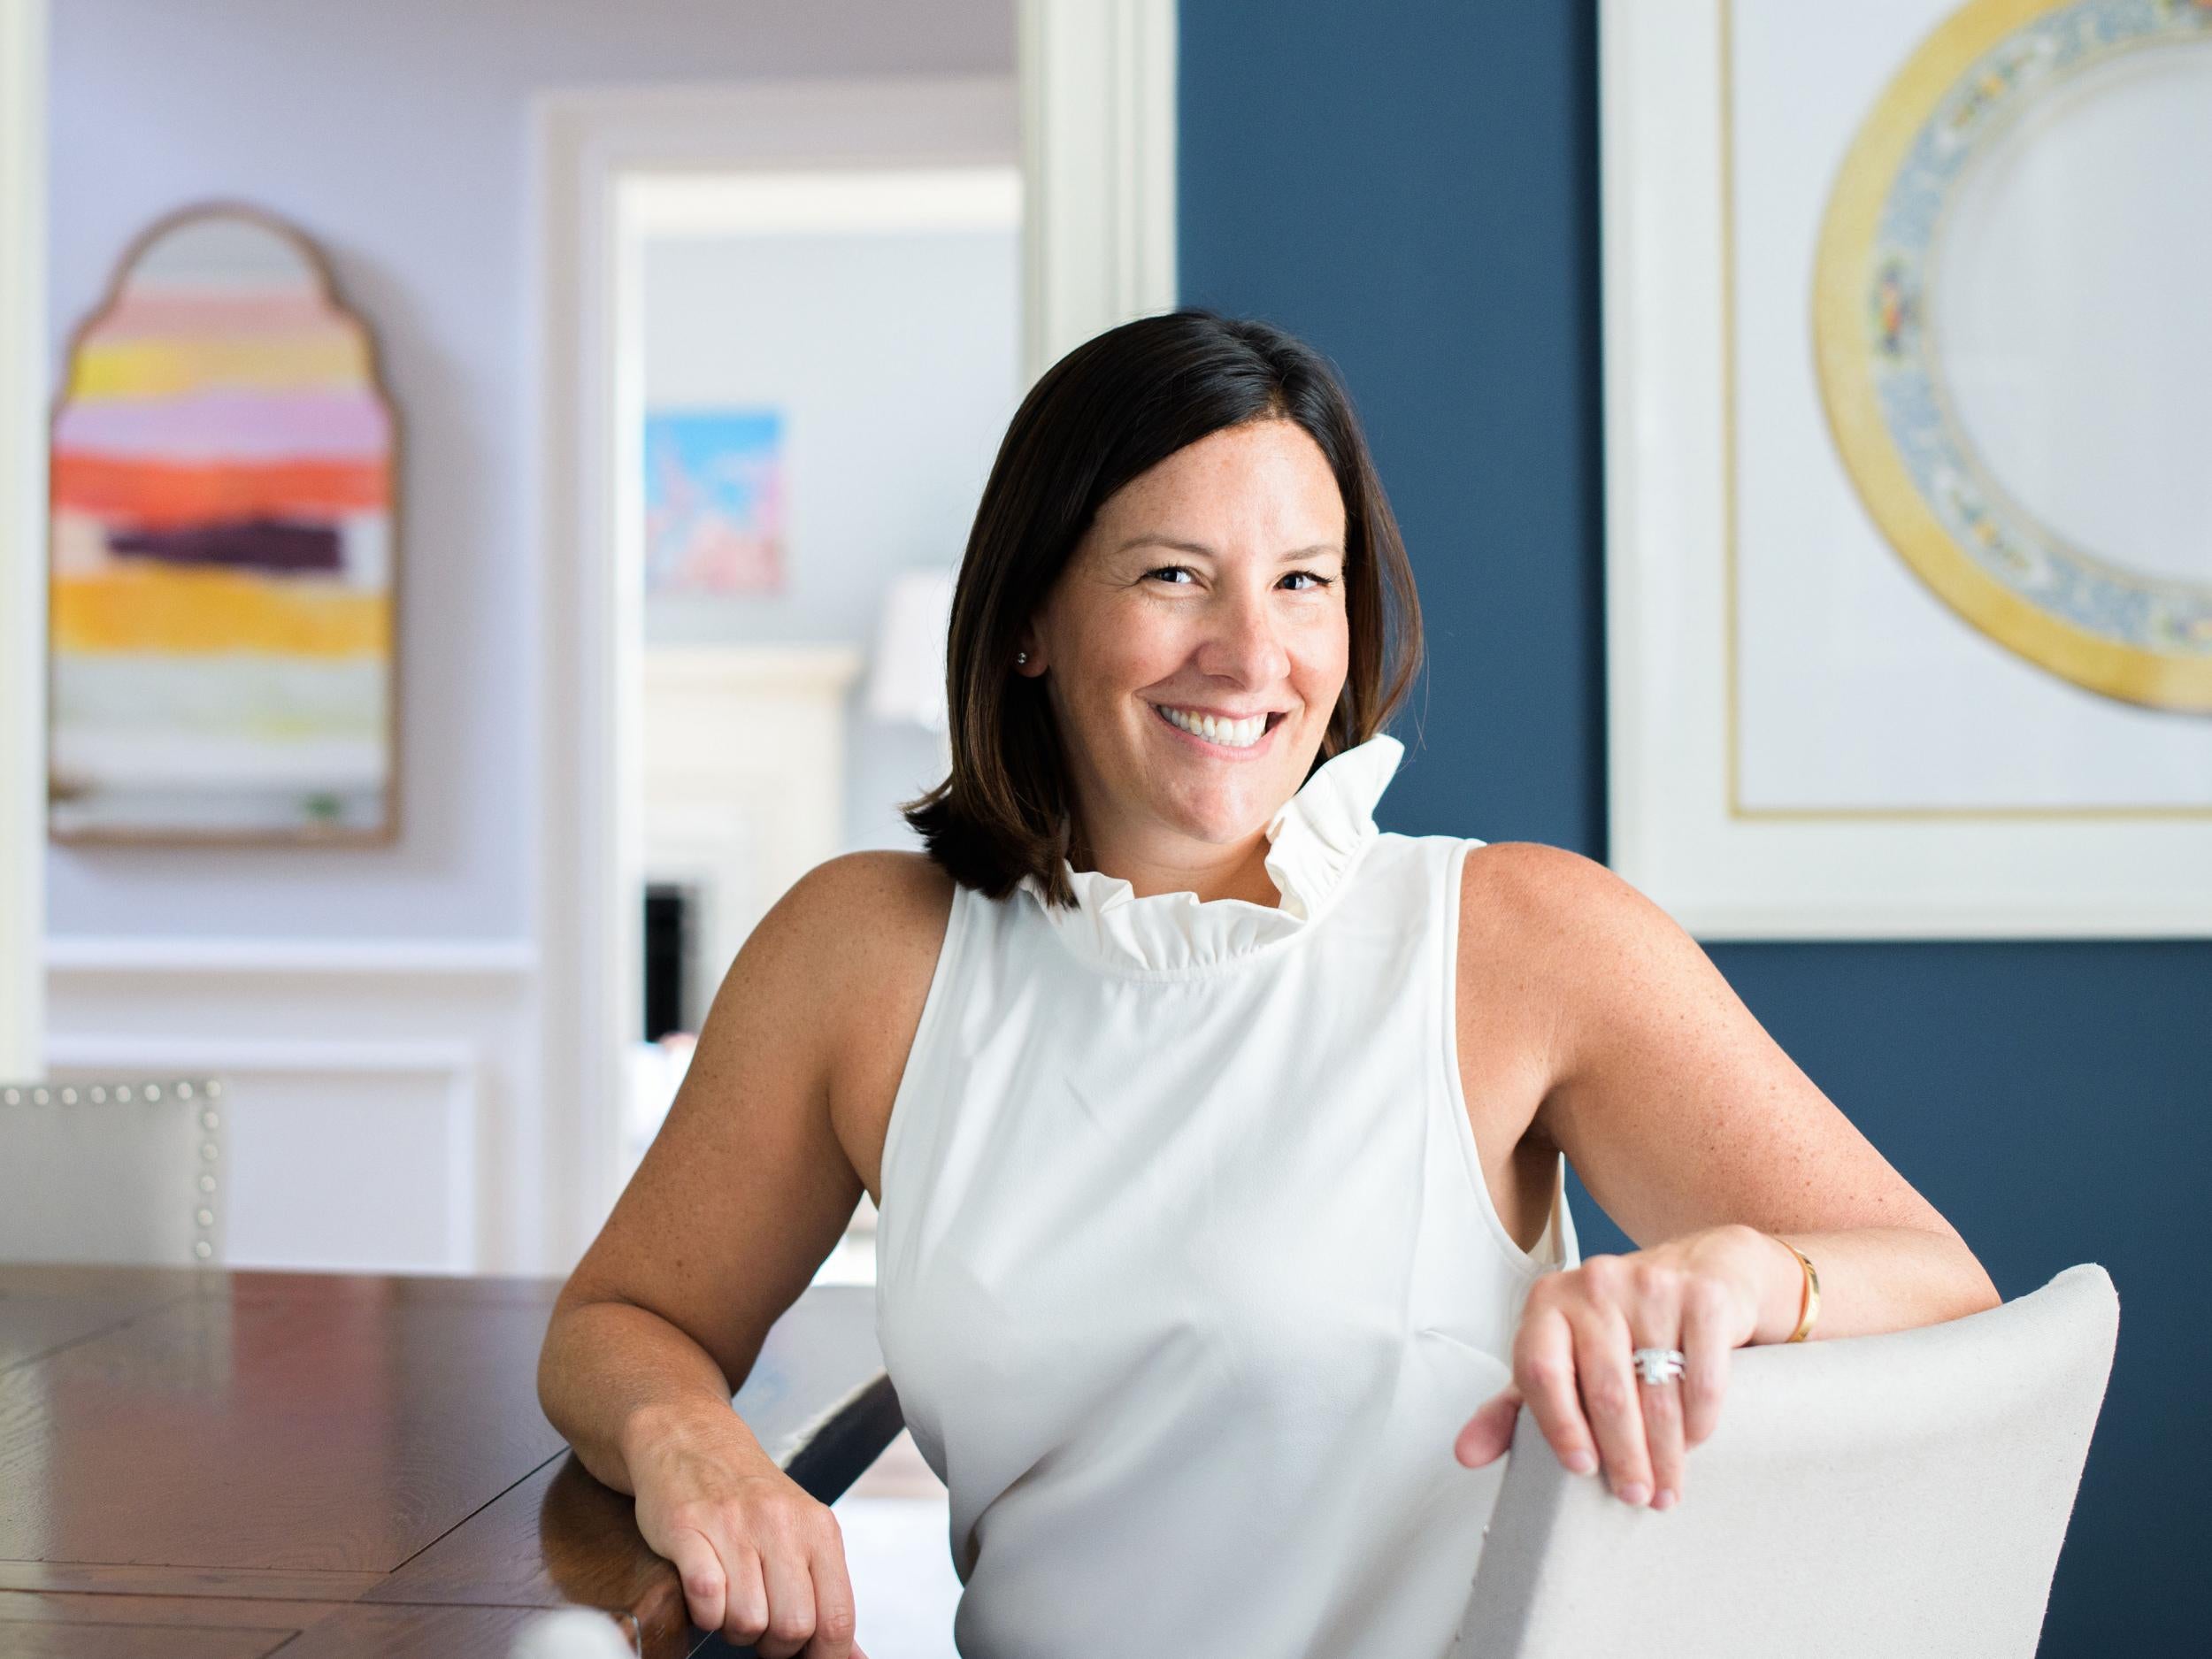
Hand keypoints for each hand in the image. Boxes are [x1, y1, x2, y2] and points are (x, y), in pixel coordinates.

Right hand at [628, 1409, 867, 1657]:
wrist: (693, 1440)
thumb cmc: (752, 1499)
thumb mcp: (803, 1534)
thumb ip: (828, 1594)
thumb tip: (856, 1658)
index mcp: (820, 1529)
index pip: (837, 1619)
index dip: (822, 1655)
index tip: (804, 1657)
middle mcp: (782, 1523)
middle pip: (792, 1628)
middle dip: (774, 1645)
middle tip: (760, 1623)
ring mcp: (734, 1524)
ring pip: (747, 1621)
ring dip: (734, 1627)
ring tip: (730, 1598)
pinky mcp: (688, 1527)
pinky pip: (706, 1599)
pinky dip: (704, 1613)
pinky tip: (706, 1590)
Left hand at [1451, 1224, 1777, 1510]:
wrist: (1699, 1267)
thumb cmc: (1619, 1326)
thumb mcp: (1560, 1358)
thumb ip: (1512, 1407)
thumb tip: (1466, 1454)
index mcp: (1548, 1302)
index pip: (1540, 1371)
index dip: (1559, 1427)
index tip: (1581, 1469)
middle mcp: (1594, 1285)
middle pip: (1605, 1390)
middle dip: (1623, 1457)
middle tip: (1635, 1496)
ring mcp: (1650, 1286)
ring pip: (1656, 1391)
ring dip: (1664, 1453)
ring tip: (1665, 1489)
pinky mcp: (1701, 1297)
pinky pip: (1701, 1377)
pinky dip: (1699, 1421)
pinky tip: (1695, 1442)